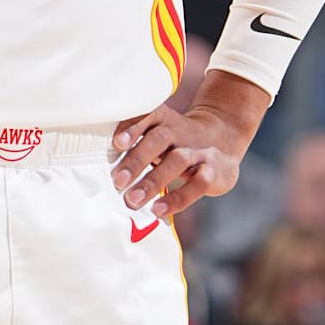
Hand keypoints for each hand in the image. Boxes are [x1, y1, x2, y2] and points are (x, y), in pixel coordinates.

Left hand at [110, 70, 267, 217]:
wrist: (223, 138)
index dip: (133, 128)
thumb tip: (101, 168)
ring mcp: (199, 151)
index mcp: (164, 120)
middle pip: (159, 140)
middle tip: (117, 181)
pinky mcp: (214, 171)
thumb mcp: (159, 133)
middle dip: (137, 160)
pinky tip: (159, 209)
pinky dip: (177, 198)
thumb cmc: (177, 141)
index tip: (117, 143)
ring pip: (177, 161)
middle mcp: (181, 132)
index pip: (148, 116)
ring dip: (153, 181)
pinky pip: (197, 184)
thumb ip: (136, 143)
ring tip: (132, 199)